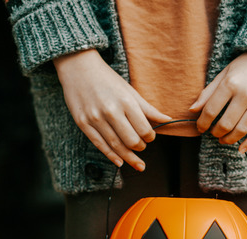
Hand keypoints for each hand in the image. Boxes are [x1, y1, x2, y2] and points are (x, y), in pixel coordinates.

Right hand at [53, 49, 171, 170]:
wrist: (78, 68)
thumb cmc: (107, 79)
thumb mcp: (130, 91)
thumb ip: (148, 108)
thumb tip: (168, 119)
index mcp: (126, 102)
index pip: (144, 129)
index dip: (150, 137)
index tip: (150, 137)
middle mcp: (111, 111)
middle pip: (131, 141)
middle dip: (140, 148)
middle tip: (142, 147)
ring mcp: (95, 118)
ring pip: (116, 146)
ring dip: (128, 157)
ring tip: (137, 163)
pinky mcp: (82, 123)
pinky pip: (99, 145)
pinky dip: (111, 156)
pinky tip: (119, 162)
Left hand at [189, 53, 246, 152]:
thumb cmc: (245, 65)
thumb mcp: (224, 74)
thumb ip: (208, 92)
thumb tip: (192, 110)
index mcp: (230, 84)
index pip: (211, 110)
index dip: (203, 123)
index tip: (200, 127)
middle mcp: (246, 93)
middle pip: (226, 123)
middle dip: (216, 132)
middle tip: (213, 133)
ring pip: (242, 129)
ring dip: (230, 139)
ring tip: (223, 140)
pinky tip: (241, 148)